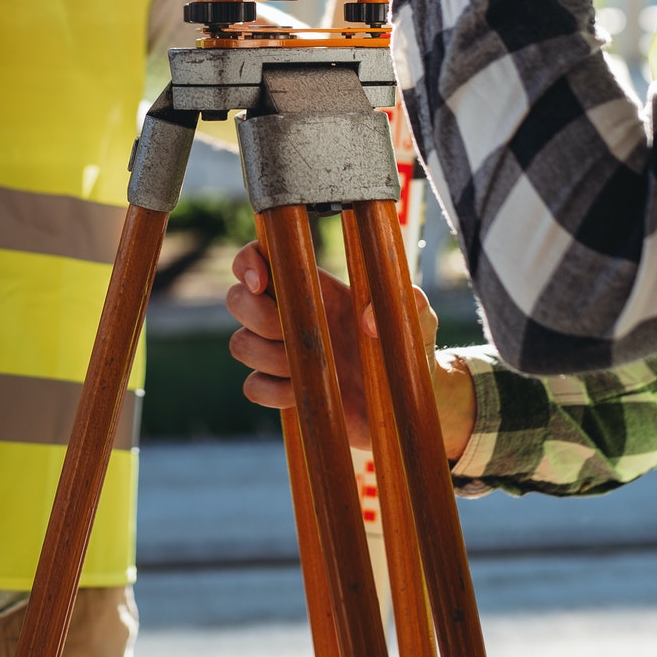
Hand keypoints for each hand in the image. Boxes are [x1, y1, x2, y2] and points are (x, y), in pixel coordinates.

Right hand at [225, 241, 473, 459]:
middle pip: (237, 300)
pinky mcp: (286, 392)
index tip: (261, 282)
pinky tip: (301, 392)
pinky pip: (253, 387)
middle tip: (290, 332)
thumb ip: (408, 303)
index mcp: (315, 289)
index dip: (247, 263)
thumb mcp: (420, 319)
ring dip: (265, 354)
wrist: (414, 398)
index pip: (261, 258)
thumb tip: (368, 318)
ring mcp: (285, 355)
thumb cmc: (413, 348)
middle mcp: (293, 317)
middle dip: (255, 314)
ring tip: (306, 364)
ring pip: (240, 344)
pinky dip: (271, 390)